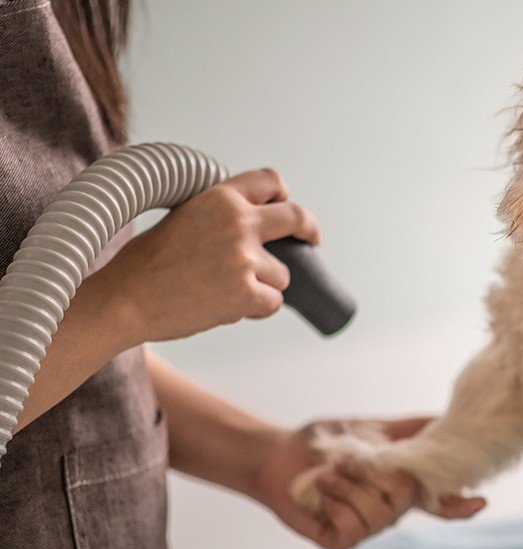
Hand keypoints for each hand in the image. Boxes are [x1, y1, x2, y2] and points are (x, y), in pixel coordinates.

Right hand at [88, 168, 319, 344]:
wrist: (125, 299)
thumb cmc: (145, 263)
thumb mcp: (183, 216)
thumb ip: (220, 214)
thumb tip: (253, 222)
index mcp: (221, 197)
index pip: (270, 181)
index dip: (282, 195)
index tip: (286, 205)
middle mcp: (239, 223)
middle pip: (296, 218)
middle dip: (309, 230)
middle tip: (312, 240)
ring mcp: (245, 259)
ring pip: (282, 274)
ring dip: (263, 285)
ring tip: (225, 289)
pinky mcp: (247, 293)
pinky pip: (273, 302)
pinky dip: (257, 308)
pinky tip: (227, 307)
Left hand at [251, 417, 485, 548]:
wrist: (280, 454)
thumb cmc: (326, 442)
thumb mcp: (375, 429)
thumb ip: (413, 429)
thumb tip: (447, 417)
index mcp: (400, 487)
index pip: (438, 500)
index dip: (460, 504)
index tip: (481, 501)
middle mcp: (388, 512)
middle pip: (408, 497)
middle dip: (379, 472)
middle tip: (350, 458)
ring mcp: (365, 529)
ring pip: (381, 512)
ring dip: (352, 484)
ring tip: (331, 471)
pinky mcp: (341, 541)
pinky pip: (355, 525)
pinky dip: (338, 500)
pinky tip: (324, 490)